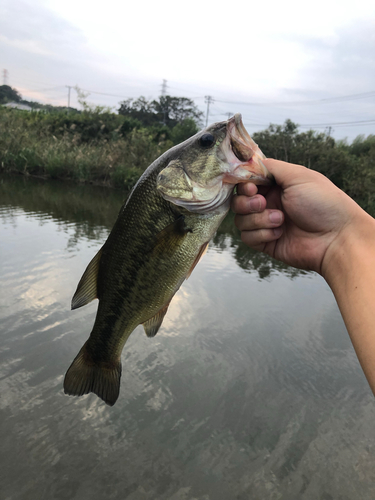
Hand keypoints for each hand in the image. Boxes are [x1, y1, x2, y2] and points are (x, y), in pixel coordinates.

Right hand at [231, 159, 366, 275]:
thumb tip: (250, 164)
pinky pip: (247, 238)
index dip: (244, 184)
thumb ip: (271, 167)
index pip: (247, 182)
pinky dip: (262, 234)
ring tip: (281, 220)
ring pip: (240, 220)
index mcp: (277, 186)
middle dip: (246, 203)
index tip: (252, 187)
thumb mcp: (298, 175)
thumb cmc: (323, 203)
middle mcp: (270, 203)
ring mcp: (266, 224)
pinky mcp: (266, 242)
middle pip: (238, 201)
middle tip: (263, 203)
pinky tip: (280, 233)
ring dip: (258, 219)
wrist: (335, 238)